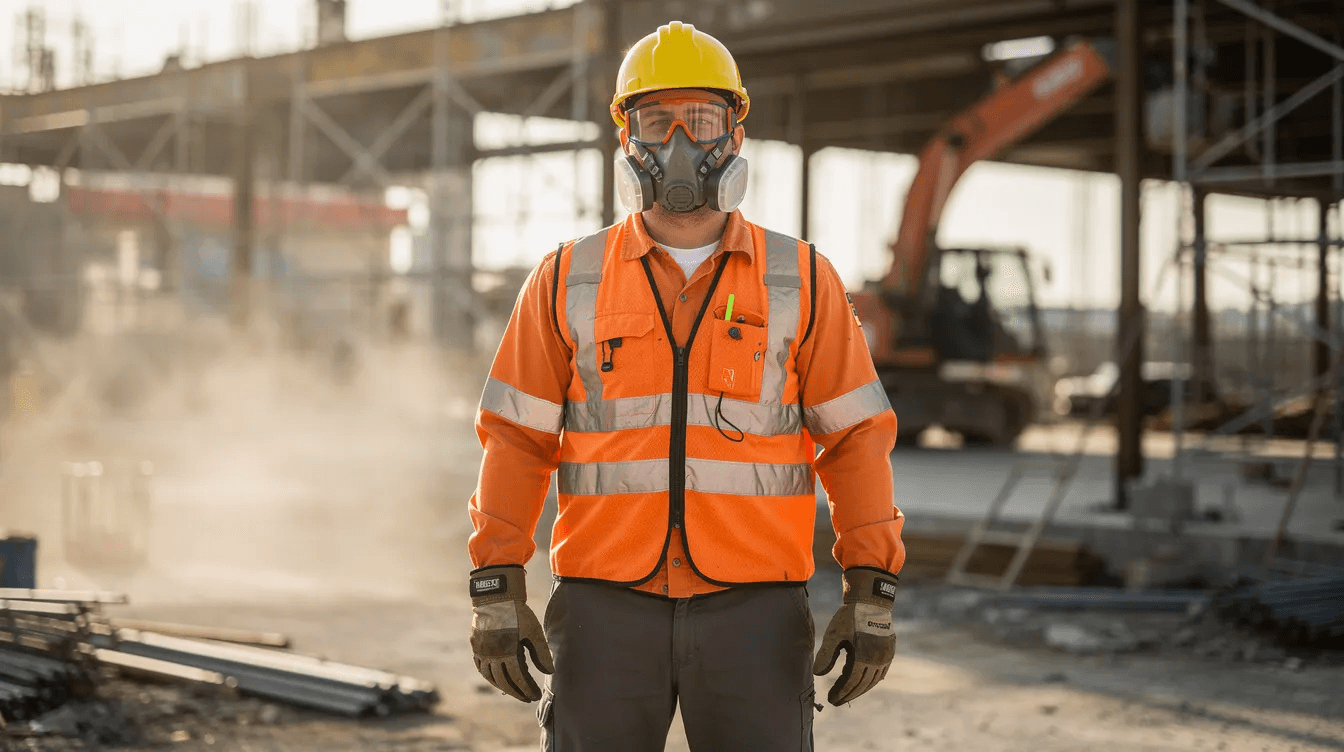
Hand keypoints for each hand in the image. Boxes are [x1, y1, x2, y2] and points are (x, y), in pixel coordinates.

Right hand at [469, 565, 553, 701]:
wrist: (496, 597)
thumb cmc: (518, 614)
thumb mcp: (534, 631)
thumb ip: (541, 653)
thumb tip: (549, 672)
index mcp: (507, 653)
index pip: (518, 679)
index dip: (527, 689)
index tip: (535, 696)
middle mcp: (492, 655)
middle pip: (504, 682)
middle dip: (517, 692)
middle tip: (527, 698)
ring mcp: (482, 651)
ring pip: (490, 677)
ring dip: (502, 686)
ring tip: (513, 691)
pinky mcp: (476, 646)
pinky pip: (480, 667)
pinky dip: (488, 675)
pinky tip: (496, 678)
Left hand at [812, 567, 897, 704]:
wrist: (871, 600)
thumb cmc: (850, 617)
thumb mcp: (834, 634)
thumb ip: (826, 655)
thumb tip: (817, 674)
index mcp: (864, 657)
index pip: (851, 682)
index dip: (841, 692)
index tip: (831, 700)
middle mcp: (877, 660)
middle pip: (862, 685)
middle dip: (848, 695)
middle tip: (836, 701)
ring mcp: (885, 657)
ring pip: (872, 681)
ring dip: (859, 690)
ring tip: (847, 694)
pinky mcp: (888, 652)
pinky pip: (880, 673)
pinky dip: (870, 681)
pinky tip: (863, 683)